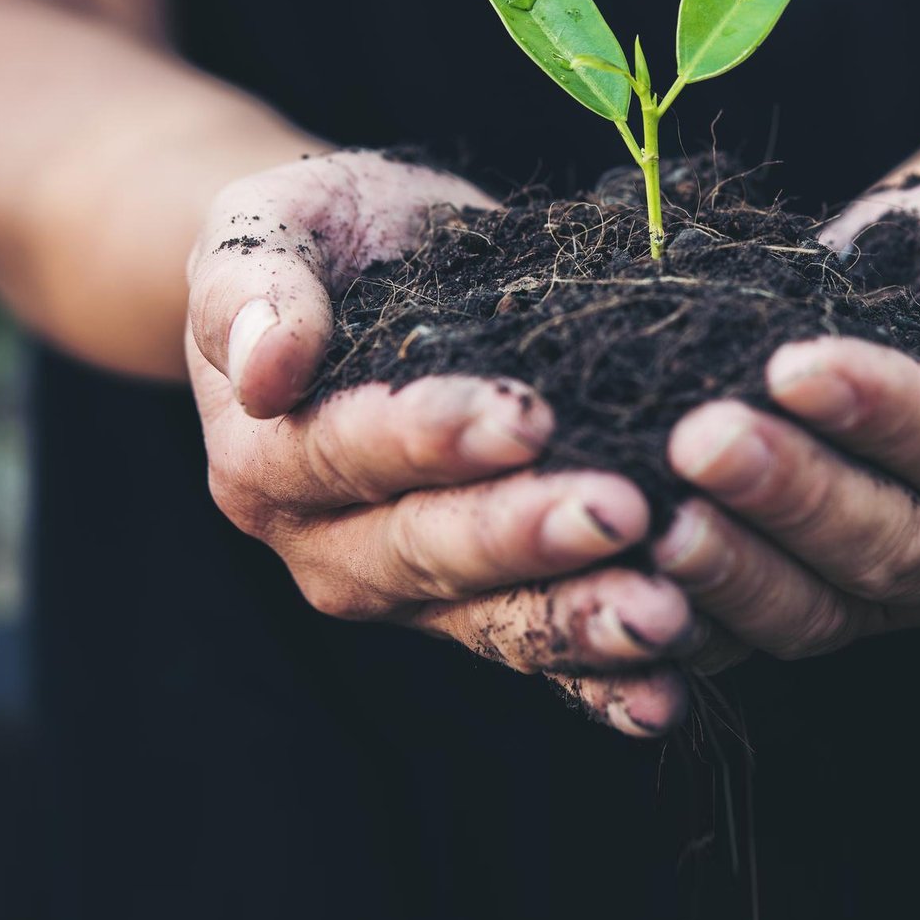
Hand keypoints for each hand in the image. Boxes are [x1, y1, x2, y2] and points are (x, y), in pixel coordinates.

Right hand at [187, 150, 700, 734]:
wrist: (363, 280)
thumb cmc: (323, 242)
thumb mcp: (269, 226)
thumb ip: (254, 287)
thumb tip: (265, 366)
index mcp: (267, 456)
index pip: (348, 451)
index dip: (432, 438)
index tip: (526, 415)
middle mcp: (328, 543)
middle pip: (426, 548)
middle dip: (524, 535)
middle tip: (620, 512)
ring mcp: (407, 589)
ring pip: (489, 617)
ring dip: (576, 623)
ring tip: (664, 616)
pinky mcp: (476, 609)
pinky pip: (535, 657)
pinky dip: (598, 683)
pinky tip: (665, 694)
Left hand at [651, 172, 919, 657]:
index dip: (885, 415)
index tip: (799, 363)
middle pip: (880, 547)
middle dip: (788, 497)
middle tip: (698, 439)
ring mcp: (868, 587)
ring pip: (804, 606)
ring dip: (725, 567)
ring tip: (646, 511)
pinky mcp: (788, 591)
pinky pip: (734, 623)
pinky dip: (677, 611)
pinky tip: (610, 574)